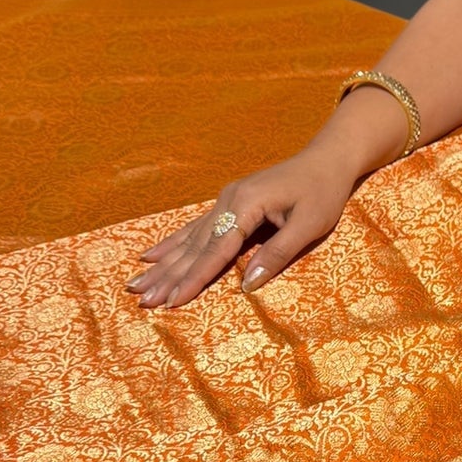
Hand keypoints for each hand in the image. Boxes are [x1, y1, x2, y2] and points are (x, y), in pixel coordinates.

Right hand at [127, 144, 360, 309]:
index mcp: (246, 205)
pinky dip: (172, 244)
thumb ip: (277, 254)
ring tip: (136, 284)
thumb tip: (247, 286)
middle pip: (194, 246)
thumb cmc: (323, 193)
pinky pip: (195, 228)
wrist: (326, 160)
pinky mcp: (228, 202)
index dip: (194, 278)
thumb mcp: (308, 226)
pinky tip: (152, 255)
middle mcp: (228, 200)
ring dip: (163, 264)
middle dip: (167, 276)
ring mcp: (225, 200)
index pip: (216, 250)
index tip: (173, 302)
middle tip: (142, 300)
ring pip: (189, 238)